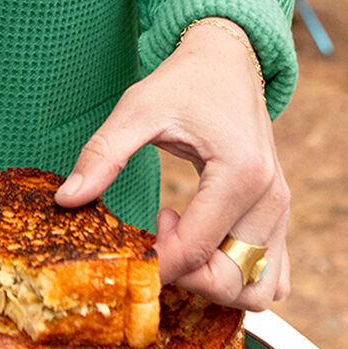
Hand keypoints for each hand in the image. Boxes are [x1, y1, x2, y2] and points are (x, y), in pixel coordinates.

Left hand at [55, 21, 289, 309]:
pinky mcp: (280, 215)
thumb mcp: (137, 108)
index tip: (131, 249)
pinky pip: (274, 274)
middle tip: (157, 232)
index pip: (197, 250)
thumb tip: (66, 199)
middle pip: (233, 279)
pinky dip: (241, 277)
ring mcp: (281, 210)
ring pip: (260, 288)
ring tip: (184, 235)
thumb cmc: (184, 82)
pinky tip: (208, 244)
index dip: (157, 262)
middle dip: (187, 276)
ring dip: (217, 282)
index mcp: (240, 174)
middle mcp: (270, 198)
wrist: (228, 60)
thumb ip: (103, 153)